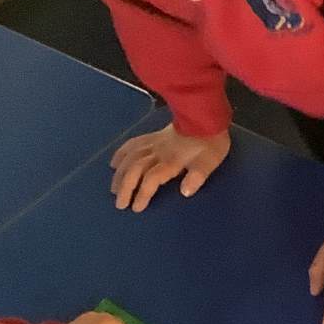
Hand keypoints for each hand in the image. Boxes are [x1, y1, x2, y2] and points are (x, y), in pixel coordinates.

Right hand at [110, 126, 230, 211]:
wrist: (206, 116)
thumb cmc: (209, 142)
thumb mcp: (209, 162)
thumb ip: (196, 177)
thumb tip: (185, 192)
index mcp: (171, 161)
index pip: (151, 179)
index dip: (142, 194)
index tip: (136, 208)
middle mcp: (158, 152)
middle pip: (135, 170)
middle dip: (125, 188)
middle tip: (120, 204)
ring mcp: (153, 143)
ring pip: (130, 158)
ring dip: (119, 174)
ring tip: (114, 188)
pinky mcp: (153, 136)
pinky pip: (132, 144)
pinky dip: (120, 154)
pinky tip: (114, 162)